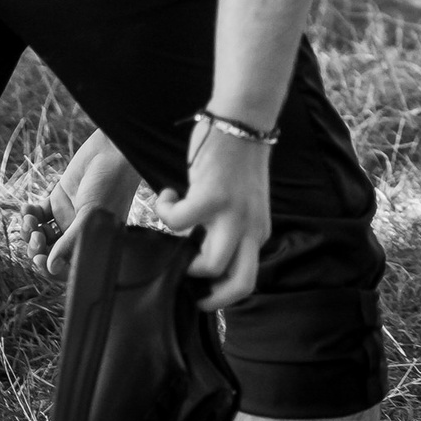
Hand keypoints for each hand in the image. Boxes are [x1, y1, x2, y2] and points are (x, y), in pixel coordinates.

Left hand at [32, 130, 142, 276]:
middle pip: (49, 251)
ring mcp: (67, 216)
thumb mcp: (91, 217)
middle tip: (35, 237)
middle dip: (37, 248)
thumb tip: (51, 268)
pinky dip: (29, 214)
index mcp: (92, 241)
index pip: (68, 265)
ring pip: (40, 234)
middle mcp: (79, 232)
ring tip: (29, 220)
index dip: (51, 267)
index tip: (39, 260)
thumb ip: (69, 242)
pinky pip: (38, 214)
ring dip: (29, 230)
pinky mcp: (59, 199)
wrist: (113, 152)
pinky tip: (27, 208)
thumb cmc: (112, 184)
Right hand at [156, 122, 273, 311]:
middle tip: (185, 287)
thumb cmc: (235, 162)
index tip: (201, 294)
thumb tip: (196, 252)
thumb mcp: (240, 204)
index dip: (222, 293)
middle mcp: (250, 227)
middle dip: (212, 299)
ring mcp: (233, 213)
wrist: (242, 122)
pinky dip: (164, 210)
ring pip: (211, 264)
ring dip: (183, 258)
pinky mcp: (212, 196)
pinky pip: (178, 221)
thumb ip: (227, 229)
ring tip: (174, 227)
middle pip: (242, 282)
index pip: (247, 277)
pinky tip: (167, 194)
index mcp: (257, 231)